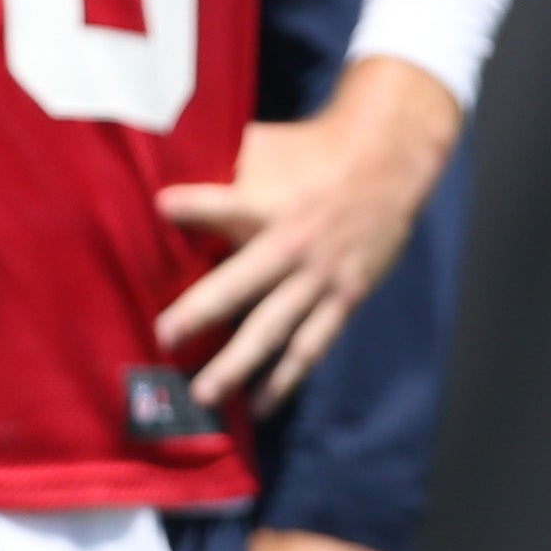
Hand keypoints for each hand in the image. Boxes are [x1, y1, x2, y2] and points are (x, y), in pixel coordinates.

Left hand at [153, 57, 461, 414]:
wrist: (388, 161)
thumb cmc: (313, 152)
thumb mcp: (267, 147)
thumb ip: (224, 169)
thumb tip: (171, 180)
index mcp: (269, 203)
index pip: (225, 203)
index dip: (193, 205)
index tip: (162, 207)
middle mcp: (292, 244)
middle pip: (242, 282)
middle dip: (201, 310)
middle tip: (164, 336)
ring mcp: (320, 277)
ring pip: (274, 327)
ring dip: (238, 363)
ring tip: (204, 393)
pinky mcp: (344, 298)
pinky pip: (311, 345)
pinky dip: (286, 378)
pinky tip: (260, 404)